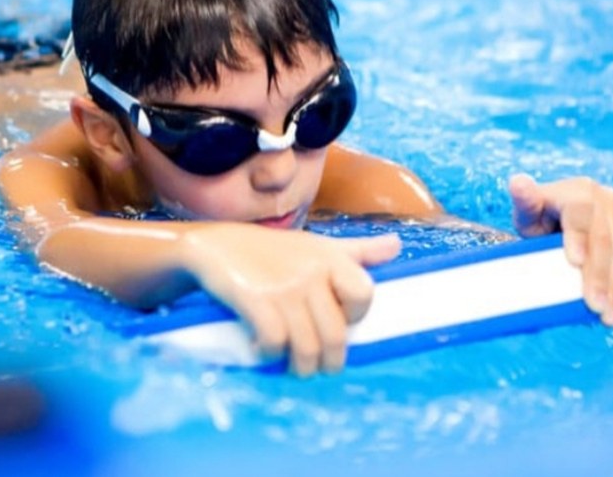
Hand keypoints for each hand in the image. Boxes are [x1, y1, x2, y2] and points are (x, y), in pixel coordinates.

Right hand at [180, 223, 400, 375]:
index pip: (364, 294)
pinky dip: (269, 355)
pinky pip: (274, 342)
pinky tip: (262, 352)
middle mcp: (311, 272)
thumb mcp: (316, 245)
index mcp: (330, 258)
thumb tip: (397, 246)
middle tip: (316, 366)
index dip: (354, 317)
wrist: (215, 245)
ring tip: (293, 367)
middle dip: (328, 361)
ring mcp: (283, 287)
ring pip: (307, 346)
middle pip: (335, 334)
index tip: (339, 323)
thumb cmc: (271, 250)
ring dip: (300, 368)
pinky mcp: (255, 299)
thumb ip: (357, 250)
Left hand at [508, 174, 612, 325]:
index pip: (580, 214)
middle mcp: (603, 196)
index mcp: (575, 190)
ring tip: (607, 314)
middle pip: (603, 238)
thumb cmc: (541, 216)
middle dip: (599, 274)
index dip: (579, 238)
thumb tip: (517, 182)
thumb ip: (524, 201)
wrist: (563, 214)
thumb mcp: (527, 211)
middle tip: (595, 305)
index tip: (575, 262)